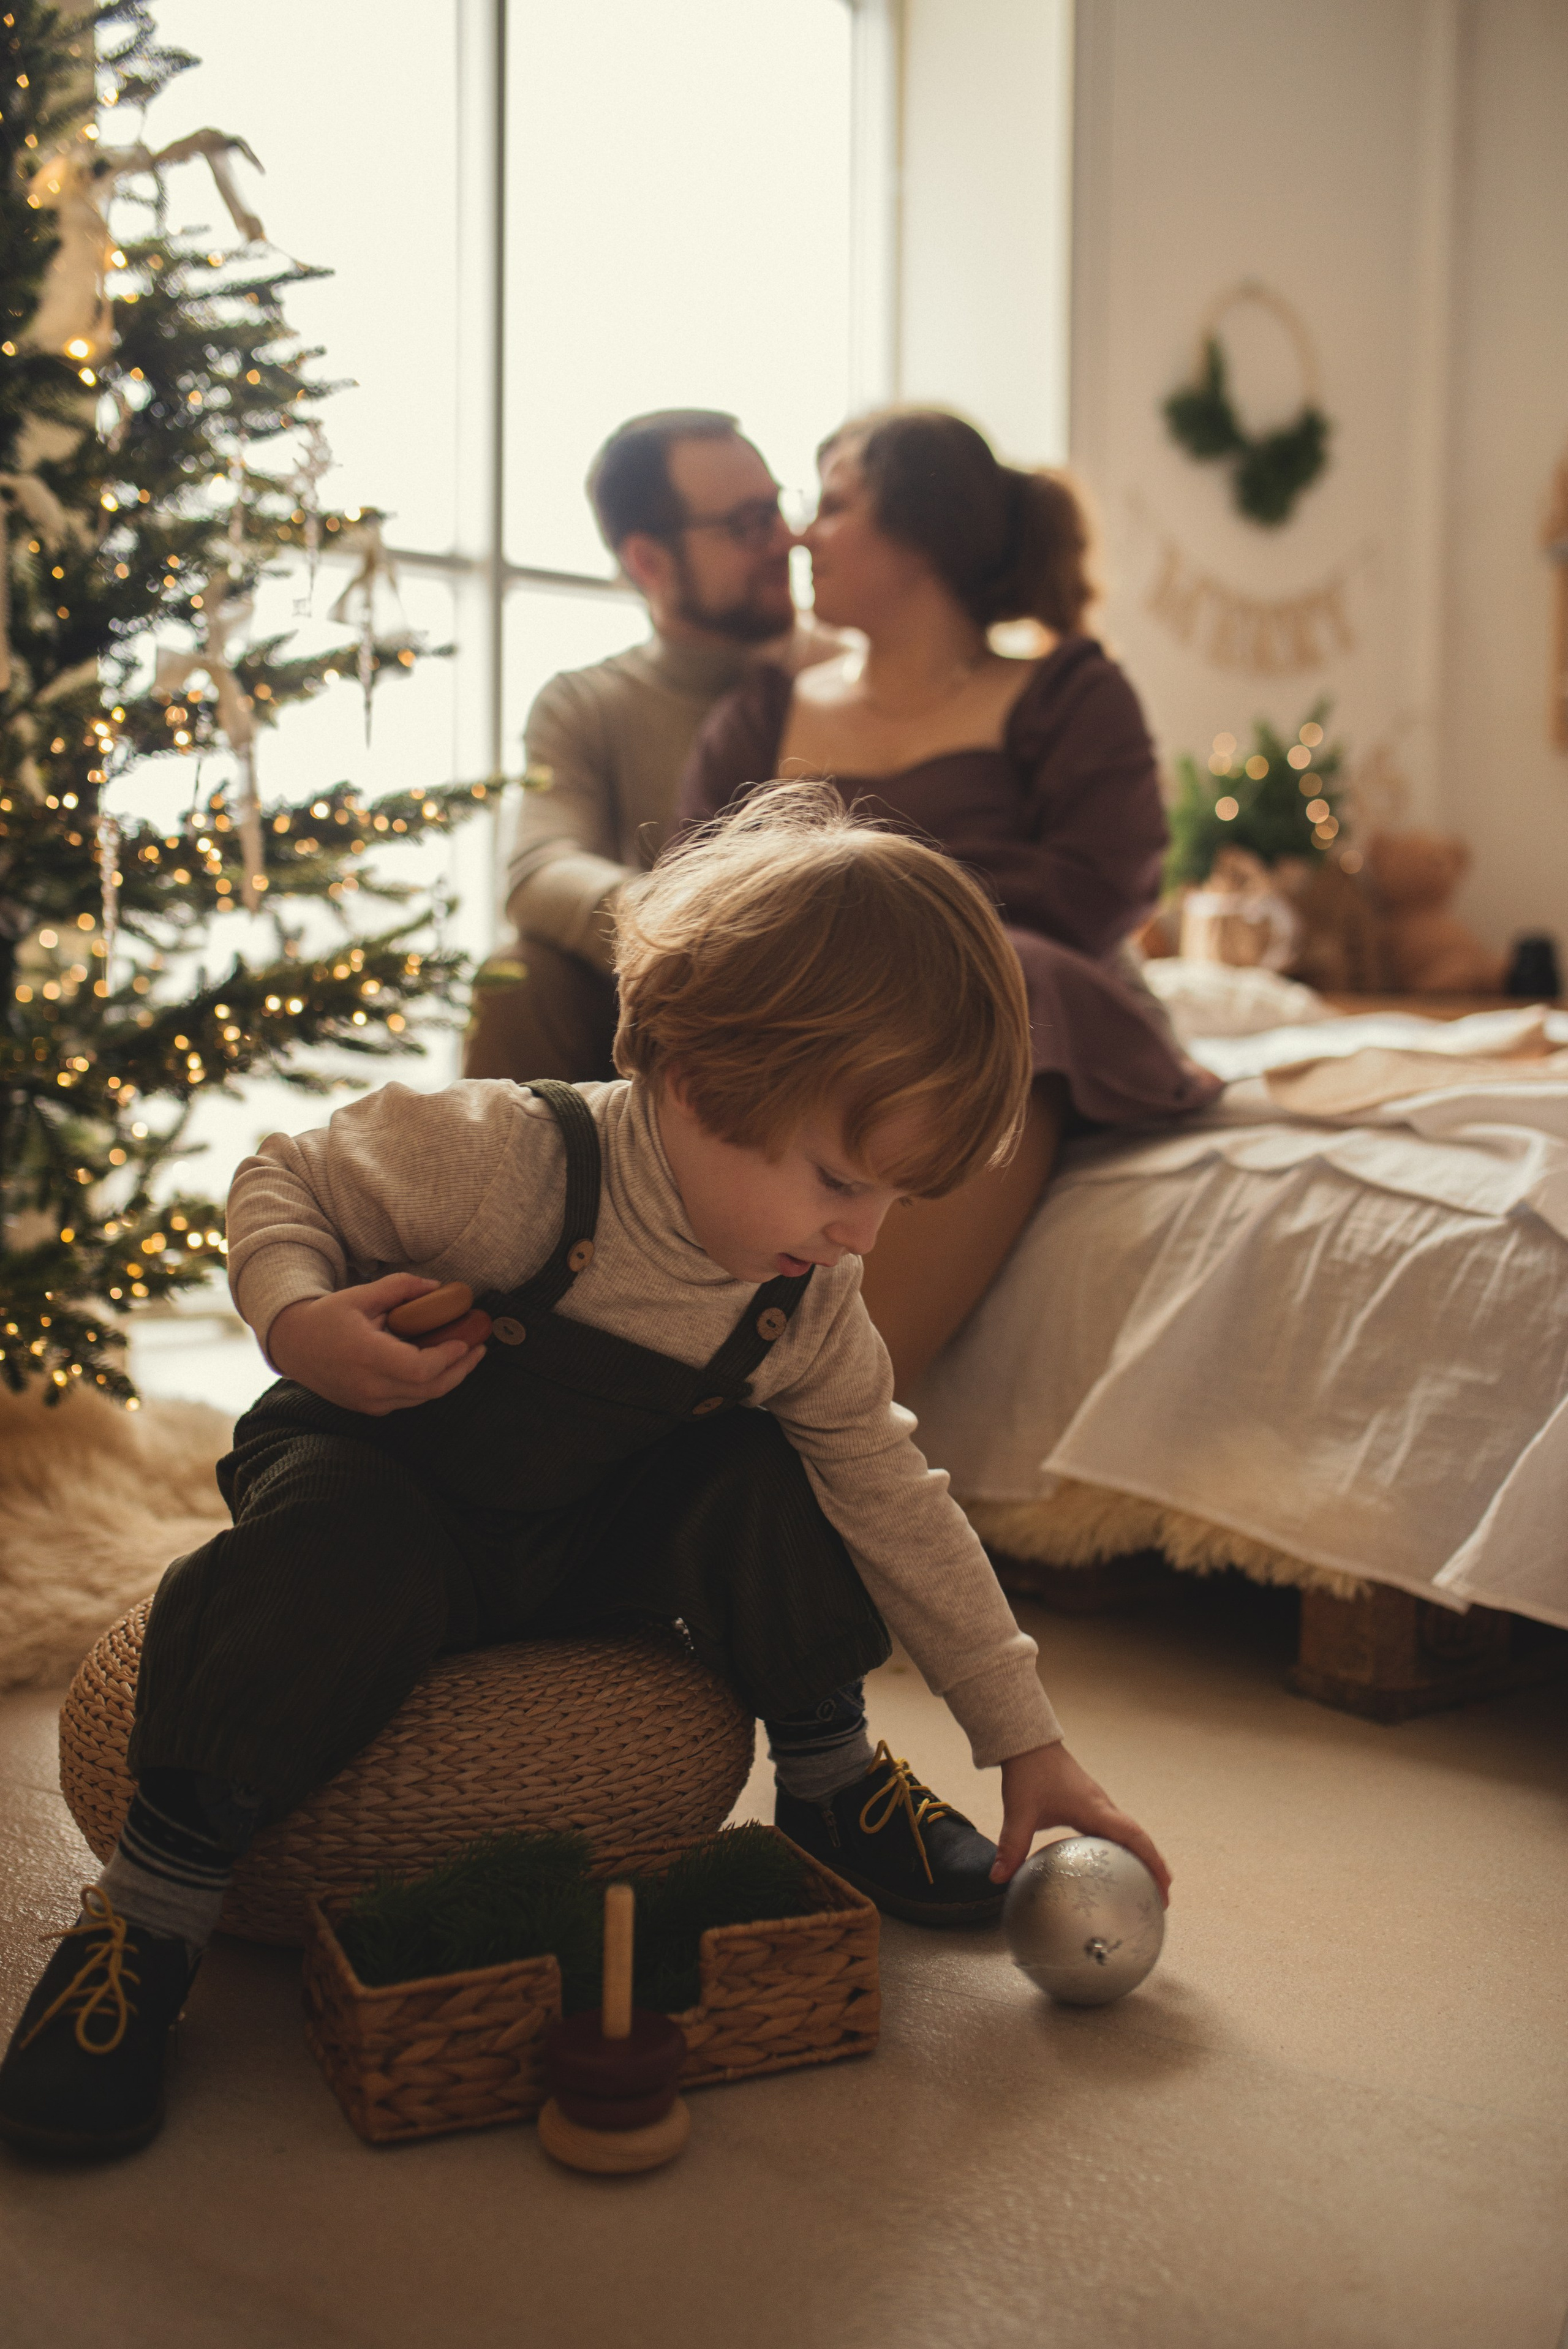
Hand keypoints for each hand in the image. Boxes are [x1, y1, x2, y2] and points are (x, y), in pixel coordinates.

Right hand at [269, 1273, 486, 1415]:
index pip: (420, 1369)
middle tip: (480, 1349)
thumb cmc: (328, 1316)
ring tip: (466, 1355)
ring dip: (448, 1378)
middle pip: (429, 1388)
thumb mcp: (362, 1294)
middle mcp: (369, 1386)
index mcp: (366, 1356)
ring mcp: (368, 1402)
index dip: (449, 1358)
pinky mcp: (369, 1408)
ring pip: (422, 1398)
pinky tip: (440, 1366)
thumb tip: (439, 1287)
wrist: (294, 1345)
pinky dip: (428, 1385)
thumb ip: (401, 1288)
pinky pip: (409, 1400)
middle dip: (461, 1369)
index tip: (465, 1340)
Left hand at [993, 1742, 1170, 1903]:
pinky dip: (1122, 1846)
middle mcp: (1102, 1807)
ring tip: (1145, 1884)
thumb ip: (1012, 1845)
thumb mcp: (1020, 1812)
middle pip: (1138, 1838)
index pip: (1133, 1837)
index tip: (1166, 1885)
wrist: (1028, 1743)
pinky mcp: (1087, 1803)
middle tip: (1161, 1896)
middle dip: (1153, 1865)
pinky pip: (1112, 1828)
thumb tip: (998, 1878)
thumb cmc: (1029, 1773)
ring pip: (1127, 1832)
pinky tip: (1111, 1863)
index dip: (1152, 1861)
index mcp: (1094, 1810)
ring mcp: (1097, 1804)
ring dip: (1140, 1855)